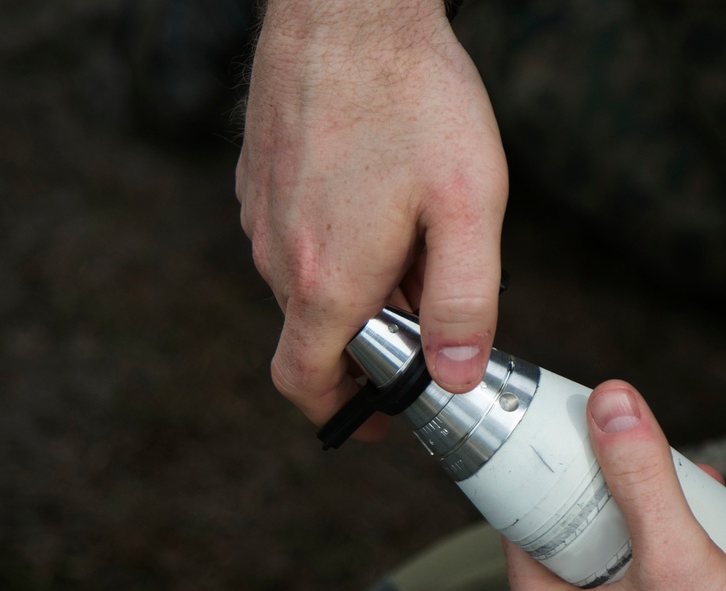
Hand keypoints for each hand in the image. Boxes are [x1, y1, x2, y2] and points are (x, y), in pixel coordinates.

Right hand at [236, 0, 507, 437]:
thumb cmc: (413, 98)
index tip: (378, 416)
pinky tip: (372, 205)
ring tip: (407, 242)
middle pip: (315, 336)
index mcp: (326, 280)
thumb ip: (464, 302)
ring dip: (352, 291)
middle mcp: (277, 257)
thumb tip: (456, 374)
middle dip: (369, 341)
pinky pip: (291, 240)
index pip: (304, 381)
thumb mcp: (469, 206)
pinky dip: (331, 250)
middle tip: (424, 305)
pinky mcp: (256, 183)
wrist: (348, 7)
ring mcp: (259, 217)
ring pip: (305, 287)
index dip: (341, 413)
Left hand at [505, 381, 725, 590]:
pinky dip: (674, 588)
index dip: (558, 483)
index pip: (527, 531)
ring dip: (661, 544)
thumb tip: (610, 407)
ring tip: (711, 515)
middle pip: (579, 555)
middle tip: (664, 481)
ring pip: (617, 587)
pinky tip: (722, 571)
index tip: (585, 454)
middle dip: (629, 509)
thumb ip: (640, 478)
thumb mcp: (678, 558)